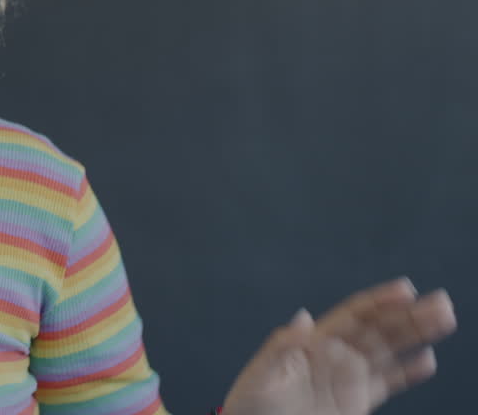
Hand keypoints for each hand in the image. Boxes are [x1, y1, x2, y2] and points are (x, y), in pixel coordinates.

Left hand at [223, 278, 456, 414]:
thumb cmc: (249, 405)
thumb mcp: (259, 375)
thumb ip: (281, 348)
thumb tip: (302, 319)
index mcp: (312, 343)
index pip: (352, 316)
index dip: (378, 302)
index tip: (405, 290)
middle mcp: (335, 357)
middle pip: (378, 331)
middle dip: (409, 317)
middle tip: (441, 303)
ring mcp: (347, 379)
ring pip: (388, 352)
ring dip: (416, 337)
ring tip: (445, 320)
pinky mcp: (354, 403)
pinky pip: (385, 384)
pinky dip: (406, 372)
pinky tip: (426, 361)